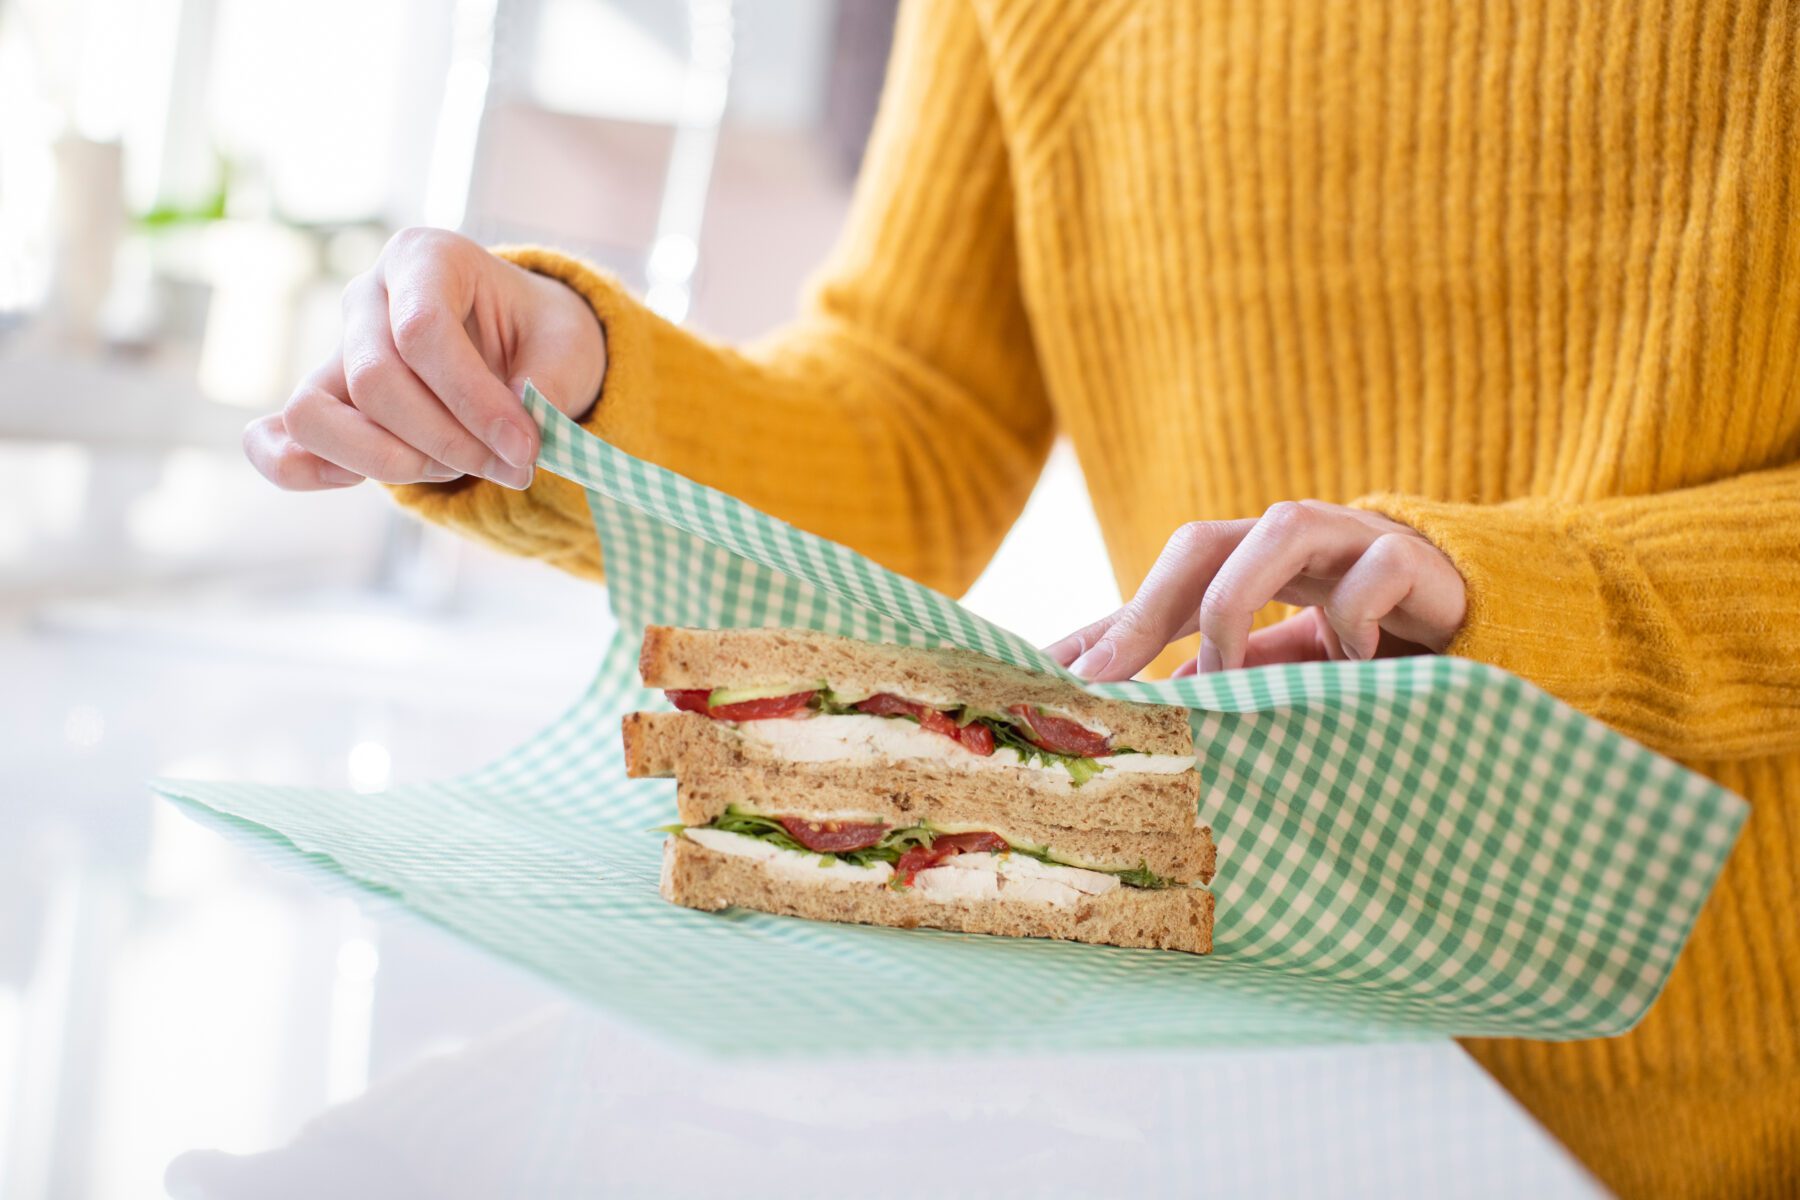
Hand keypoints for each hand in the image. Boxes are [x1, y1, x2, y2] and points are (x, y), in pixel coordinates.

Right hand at [244, 228, 605, 491]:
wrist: (520, 345)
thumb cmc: (540, 337)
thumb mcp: (569, 346)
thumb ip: (552, 381)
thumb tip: (512, 428)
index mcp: (425, 258)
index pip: (421, 329)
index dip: (473, 400)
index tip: (525, 447)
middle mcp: (368, 297)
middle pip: (374, 380)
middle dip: (447, 441)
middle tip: (510, 466)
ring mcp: (336, 350)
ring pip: (315, 414)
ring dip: (390, 460)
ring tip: (457, 468)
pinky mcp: (325, 402)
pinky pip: (279, 439)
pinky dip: (304, 470)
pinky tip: (358, 482)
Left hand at [1048, 501, 1466, 679]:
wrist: (1487, 626)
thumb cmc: (1373, 651)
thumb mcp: (1286, 672)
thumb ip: (1222, 682)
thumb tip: (1142, 708)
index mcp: (1253, 567)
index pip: (1164, 582)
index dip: (1107, 626)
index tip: (1049, 678)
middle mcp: (1292, 542)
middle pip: (1203, 541)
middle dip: (1148, 607)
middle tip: (1109, 678)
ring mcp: (1353, 540)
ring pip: (1280, 529)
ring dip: (1239, 608)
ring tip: (1226, 678)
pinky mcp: (1418, 560)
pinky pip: (1374, 570)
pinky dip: (1354, 619)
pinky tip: (1355, 665)